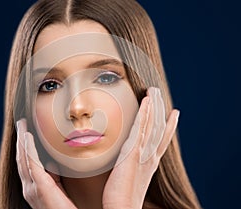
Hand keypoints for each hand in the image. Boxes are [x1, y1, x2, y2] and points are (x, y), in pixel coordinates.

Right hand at [16, 119, 76, 208]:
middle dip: (20, 140)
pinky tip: (28, 136)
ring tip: (22, 125)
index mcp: (36, 186)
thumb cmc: (66, 208)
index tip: (26, 130)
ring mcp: (32, 188)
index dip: (25, 145)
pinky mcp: (39, 188)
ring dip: (22, 141)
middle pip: (22, 158)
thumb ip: (54, 175)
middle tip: (21, 123)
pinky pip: (31, 164)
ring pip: (23, 158)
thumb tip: (53, 162)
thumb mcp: (59, 187)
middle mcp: (30, 187)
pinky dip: (27, 149)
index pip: (27, 161)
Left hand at [102, 87, 179, 208]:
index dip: (168, 127)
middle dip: (160, 111)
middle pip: (158, 129)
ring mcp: (143, 152)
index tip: (173, 115)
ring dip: (153, 107)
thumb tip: (127, 166)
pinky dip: (145, 113)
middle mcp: (150, 155)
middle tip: (161, 97)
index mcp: (150, 163)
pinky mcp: (133, 151)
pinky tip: (146, 102)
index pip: (161, 141)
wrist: (123, 208)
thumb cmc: (123, 199)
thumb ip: (132, 169)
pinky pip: (140, 127)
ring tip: (155, 93)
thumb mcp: (131, 181)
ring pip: (151, 125)